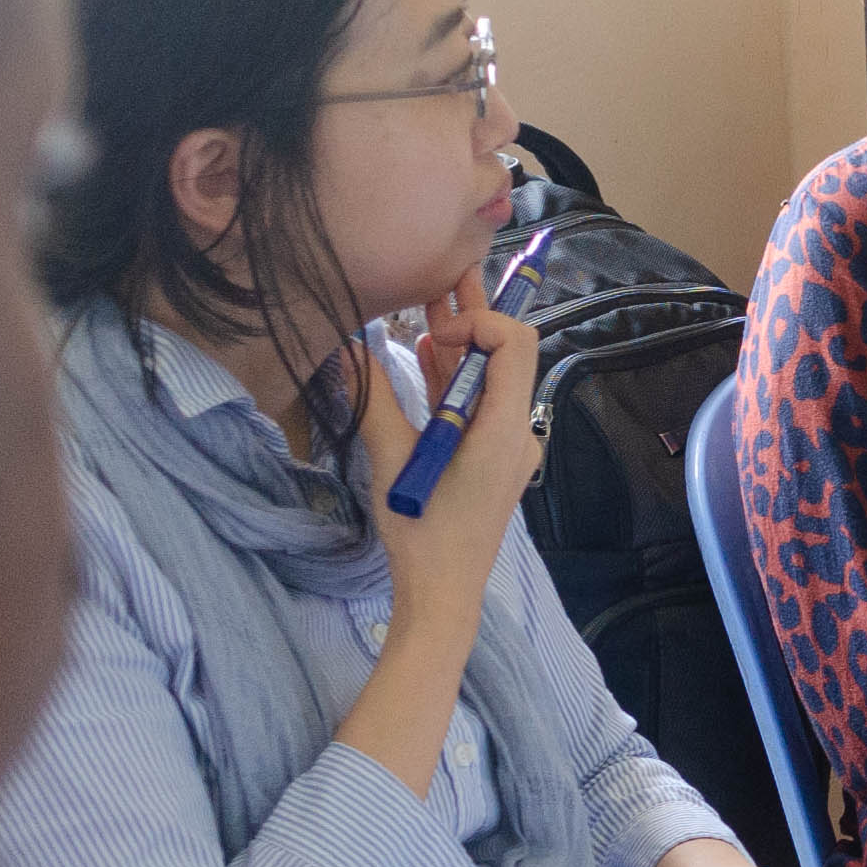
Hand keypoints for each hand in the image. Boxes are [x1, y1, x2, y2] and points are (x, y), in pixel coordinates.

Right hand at [357, 271, 544, 616]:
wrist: (443, 594)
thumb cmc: (421, 533)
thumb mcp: (391, 460)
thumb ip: (373, 401)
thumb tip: (349, 351)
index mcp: (505, 428)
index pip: (516, 345)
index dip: (480, 322)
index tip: (435, 332)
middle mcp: (517, 432)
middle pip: (504, 356)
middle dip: (473, 315)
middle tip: (447, 272)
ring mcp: (507, 446)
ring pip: (488, 381)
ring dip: (459, 345)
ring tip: (430, 300)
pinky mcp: (491, 459)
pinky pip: (479, 407)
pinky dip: (454, 380)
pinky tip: (425, 352)